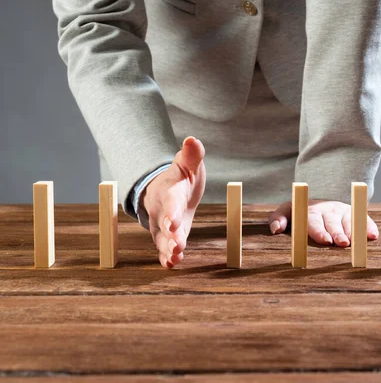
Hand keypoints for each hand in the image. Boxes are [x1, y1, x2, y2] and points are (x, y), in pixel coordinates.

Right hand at [141, 136, 205, 267]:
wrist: (165, 187)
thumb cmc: (180, 176)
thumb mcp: (187, 164)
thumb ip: (191, 155)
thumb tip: (193, 139)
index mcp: (169, 192)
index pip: (170, 203)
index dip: (172, 213)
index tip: (174, 223)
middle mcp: (162, 210)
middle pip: (163, 224)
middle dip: (170, 236)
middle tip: (177, 246)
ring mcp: (162, 225)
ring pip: (162, 239)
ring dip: (169, 249)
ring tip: (175, 258)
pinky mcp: (167, 236)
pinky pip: (164, 248)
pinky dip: (167, 257)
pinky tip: (171, 264)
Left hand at [268, 200, 378, 246]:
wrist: (318, 201)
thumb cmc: (299, 212)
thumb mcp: (286, 211)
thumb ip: (277, 218)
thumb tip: (275, 229)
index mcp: (311, 211)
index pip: (314, 222)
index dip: (320, 232)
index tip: (325, 241)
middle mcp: (328, 211)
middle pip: (333, 224)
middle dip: (338, 233)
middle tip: (342, 243)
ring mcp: (342, 211)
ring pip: (349, 222)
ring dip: (353, 232)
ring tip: (356, 242)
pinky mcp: (353, 213)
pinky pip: (362, 219)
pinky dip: (368, 227)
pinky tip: (373, 236)